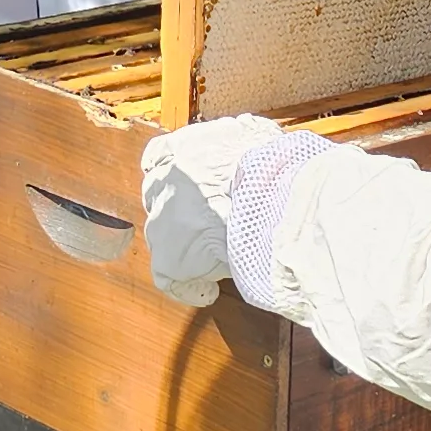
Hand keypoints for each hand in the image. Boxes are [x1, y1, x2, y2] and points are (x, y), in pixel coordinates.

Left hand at [138, 115, 285, 307]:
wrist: (268, 198)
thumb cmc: (272, 167)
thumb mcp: (258, 138)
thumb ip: (245, 139)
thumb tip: (253, 138)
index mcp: (184, 148)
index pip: (160, 156)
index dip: (172, 172)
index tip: (185, 185)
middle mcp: (165, 180)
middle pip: (158, 197)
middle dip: (176, 210)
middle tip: (203, 225)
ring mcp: (161, 220)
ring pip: (163, 237)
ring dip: (185, 247)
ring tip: (213, 261)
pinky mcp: (168, 256)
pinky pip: (169, 278)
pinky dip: (188, 287)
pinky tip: (207, 292)